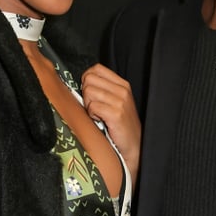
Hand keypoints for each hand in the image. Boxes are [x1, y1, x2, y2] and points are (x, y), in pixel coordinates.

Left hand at [82, 64, 139, 186]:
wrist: (133, 146)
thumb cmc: (121, 127)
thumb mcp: (115, 102)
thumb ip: (102, 89)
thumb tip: (82, 84)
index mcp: (122, 84)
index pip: (96, 69)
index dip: (87, 80)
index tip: (91, 94)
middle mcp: (122, 90)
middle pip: (88, 80)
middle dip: (86, 94)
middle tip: (94, 108)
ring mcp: (120, 101)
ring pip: (88, 92)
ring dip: (88, 106)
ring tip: (98, 116)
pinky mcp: (116, 114)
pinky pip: (92, 107)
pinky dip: (92, 116)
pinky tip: (101, 122)